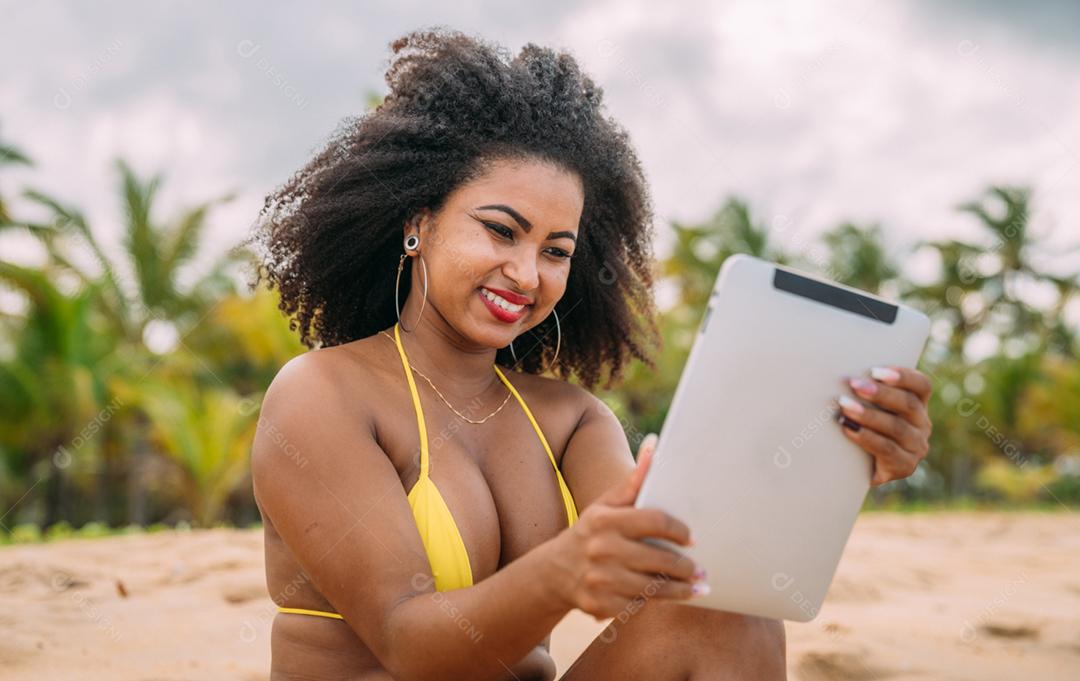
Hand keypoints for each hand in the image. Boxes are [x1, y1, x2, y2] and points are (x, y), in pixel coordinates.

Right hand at [548, 434, 705, 619]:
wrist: (556, 570)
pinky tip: (664, 598)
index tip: (693, 539)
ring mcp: (600, 580)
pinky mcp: (600, 605)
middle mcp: (602, 549)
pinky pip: (639, 606)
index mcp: (606, 520)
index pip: (655, 521)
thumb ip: (634, 479)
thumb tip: (657, 444)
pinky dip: (653, 602)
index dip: (680, 530)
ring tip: (697, 588)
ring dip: (681, 590)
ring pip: (654, 588)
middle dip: (687, 567)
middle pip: (661, 559)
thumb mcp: (607, 503)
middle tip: (702, 571)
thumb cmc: (592, 531)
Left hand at [836, 366, 932, 485]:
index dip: (903, 376)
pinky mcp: (904, 466)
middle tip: (854, 384)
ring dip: (869, 415)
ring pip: (897, 427)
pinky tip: (848, 428)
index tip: (876, 371)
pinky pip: (887, 450)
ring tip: (845, 406)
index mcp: (918, 405)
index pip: (922, 386)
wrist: (856, 468)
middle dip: (880, 393)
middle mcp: (922, 425)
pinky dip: (866, 437)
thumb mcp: (868, 406)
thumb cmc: (860, 426)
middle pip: (909, 404)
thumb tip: (840, 370)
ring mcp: (916, 447)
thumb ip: (865, 390)